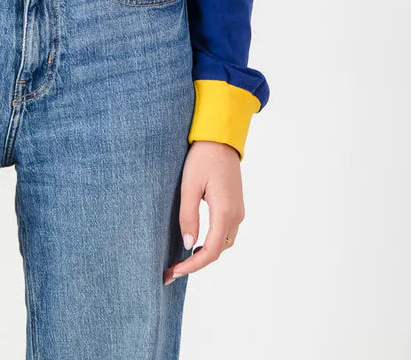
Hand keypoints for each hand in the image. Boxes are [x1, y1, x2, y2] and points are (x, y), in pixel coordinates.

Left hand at [163, 140, 244, 284]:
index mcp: (224, 212)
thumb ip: (189, 216)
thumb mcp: (190, 185)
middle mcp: (236, 215)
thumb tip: (188, 245)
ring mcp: (238, 211)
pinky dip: (211, 242)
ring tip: (182, 259)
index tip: (174, 271)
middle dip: (196, 263)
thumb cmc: (203, 158)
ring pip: (223, 243)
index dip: (192, 265)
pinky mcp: (235, 205)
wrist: (221, 138)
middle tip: (172, 269)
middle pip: (218, 251)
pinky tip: (196, 242)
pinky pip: (225, 232)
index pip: (210, 251)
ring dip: (204, 254)